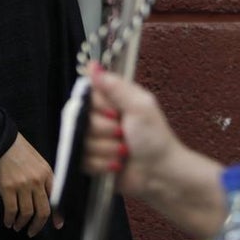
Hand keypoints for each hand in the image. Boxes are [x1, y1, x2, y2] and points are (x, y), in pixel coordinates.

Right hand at [0, 132, 61, 236]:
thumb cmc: (17, 149)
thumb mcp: (37, 160)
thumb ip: (43, 177)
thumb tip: (45, 196)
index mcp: (47, 172)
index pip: (56, 198)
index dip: (57, 214)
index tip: (57, 225)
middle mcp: (37, 180)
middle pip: (43, 211)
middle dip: (38, 225)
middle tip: (32, 231)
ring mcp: (22, 185)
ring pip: (27, 213)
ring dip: (22, 224)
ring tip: (17, 226)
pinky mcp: (7, 188)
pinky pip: (11, 210)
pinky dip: (9, 219)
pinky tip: (7, 221)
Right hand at [81, 65, 179, 198]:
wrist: (159, 173)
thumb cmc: (155, 137)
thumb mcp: (139, 106)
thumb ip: (114, 86)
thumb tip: (92, 65)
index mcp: (111, 99)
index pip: (86, 93)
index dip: (98, 106)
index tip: (114, 113)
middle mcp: (99, 116)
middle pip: (80, 119)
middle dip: (104, 130)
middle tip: (123, 133)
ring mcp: (93, 139)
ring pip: (80, 141)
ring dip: (105, 149)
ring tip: (123, 151)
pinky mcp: (90, 160)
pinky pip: (81, 159)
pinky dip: (101, 164)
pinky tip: (116, 165)